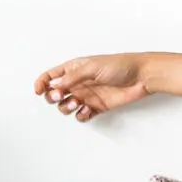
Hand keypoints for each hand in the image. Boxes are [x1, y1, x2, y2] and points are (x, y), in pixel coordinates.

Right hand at [33, 54, 148, 121]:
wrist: (142, 77)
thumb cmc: (120, 66)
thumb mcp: (92, 67)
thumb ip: (72, 77)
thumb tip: (53, 85)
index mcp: (74, 69)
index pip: (51, 76)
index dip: (42, 83)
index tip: (39, 91)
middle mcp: (78, 83)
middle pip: (54, 94)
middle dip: (53, 97)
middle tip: (61, 96)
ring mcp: (87, 95)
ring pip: (66, 106)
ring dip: (66, 107)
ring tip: (76, 103)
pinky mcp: (97, 107)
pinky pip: (82, 115)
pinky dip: (81, 115)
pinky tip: (87, 110)